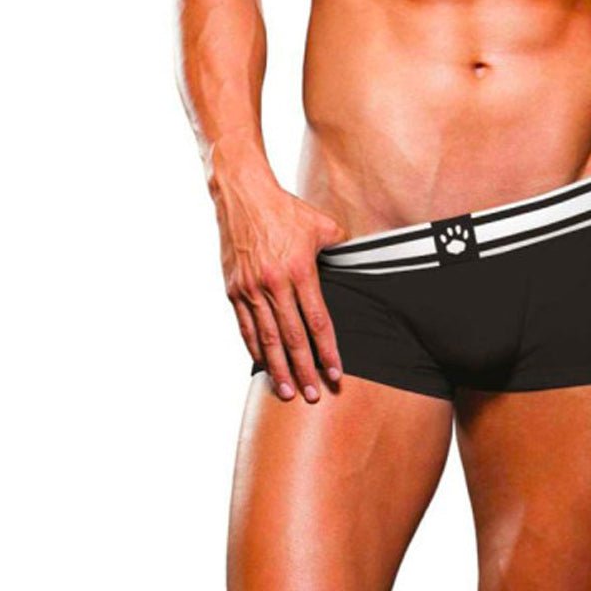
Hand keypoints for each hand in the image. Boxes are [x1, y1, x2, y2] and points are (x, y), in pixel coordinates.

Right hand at [213, 172, 347, 402]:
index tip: (335, 374)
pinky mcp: (233, 289)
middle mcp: (273, 284)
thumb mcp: (323, 224)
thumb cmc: (286, 209)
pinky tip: (263, 364)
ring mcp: (250, 289)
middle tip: (312, 395)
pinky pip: (246, 326)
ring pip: (266, 338)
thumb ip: (341, 246)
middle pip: (292, 338)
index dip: (328, 350)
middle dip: (304, 370)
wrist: (243, 195)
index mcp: (299, 271)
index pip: (318, 321)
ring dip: (278, 368)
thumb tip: (357, 261)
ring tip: (287, 391)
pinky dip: (255, 348)